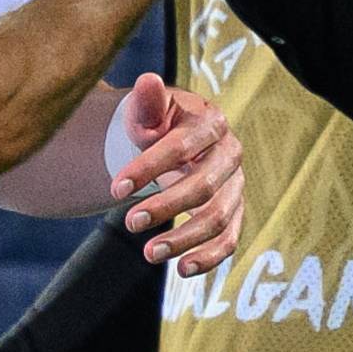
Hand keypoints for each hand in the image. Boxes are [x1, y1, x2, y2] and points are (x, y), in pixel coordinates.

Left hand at [110, 74, 244, 274]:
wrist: (174, 143)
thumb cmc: (157, 124)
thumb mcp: (148, 111)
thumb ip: (147, 102)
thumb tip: (148, 81)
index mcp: (211, 123)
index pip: (182, 147)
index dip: (148, 168)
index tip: (116, 188)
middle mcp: (230, 155)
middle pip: (204, 187)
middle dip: (166, 207)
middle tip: (129, 223)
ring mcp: (236, 187)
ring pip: (217, 218)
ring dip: (183, 239)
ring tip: (148, 253)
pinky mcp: (234, 214)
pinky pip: (229, 240)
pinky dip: (209, 258)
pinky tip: (182, 270)